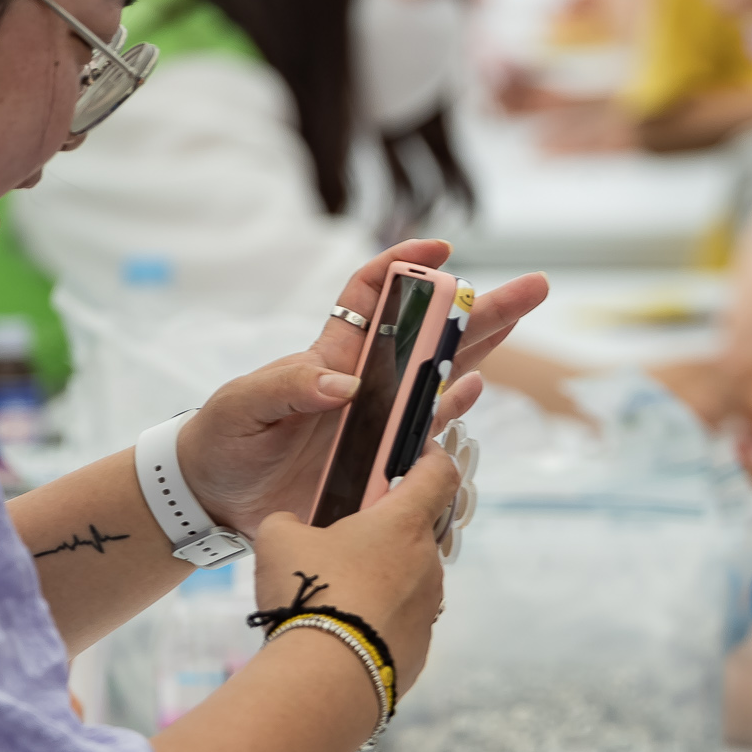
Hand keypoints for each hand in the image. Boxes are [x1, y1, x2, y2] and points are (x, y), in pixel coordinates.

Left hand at [180, 240, 549, 534]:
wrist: (219, 501)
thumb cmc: (224, 441)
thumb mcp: (242, 406)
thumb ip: (288, 388)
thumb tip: (345, 384)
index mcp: (332, 357)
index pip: (372, 297)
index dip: (405, 268)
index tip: (441, 250)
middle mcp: (367, 383)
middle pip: (431, 334)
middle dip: (479, 306)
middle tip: (532, 285)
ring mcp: (380, 421)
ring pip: (443, 376)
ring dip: (483, 348)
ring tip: (522, 317)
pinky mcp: (386, 461)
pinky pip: (429, 432)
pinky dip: (454, 410)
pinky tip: (476, 386)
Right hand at [250, 447, 459, 697]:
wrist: (326, 675)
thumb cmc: (308, 594)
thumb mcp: (279, 540)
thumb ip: (290, 520)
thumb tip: (292, 527)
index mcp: (404, 524)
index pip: (439, 474)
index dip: (432, 456)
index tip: (421, 451)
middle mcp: (428, 562)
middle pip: (421, 531)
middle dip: (390, 527)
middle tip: (353, 532)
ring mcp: (429, 607)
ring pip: (411, 578)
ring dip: (383, 576)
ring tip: (339, 589)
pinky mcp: (421, 645)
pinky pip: (402, 620)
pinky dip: (379, 617)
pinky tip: (345, 629)